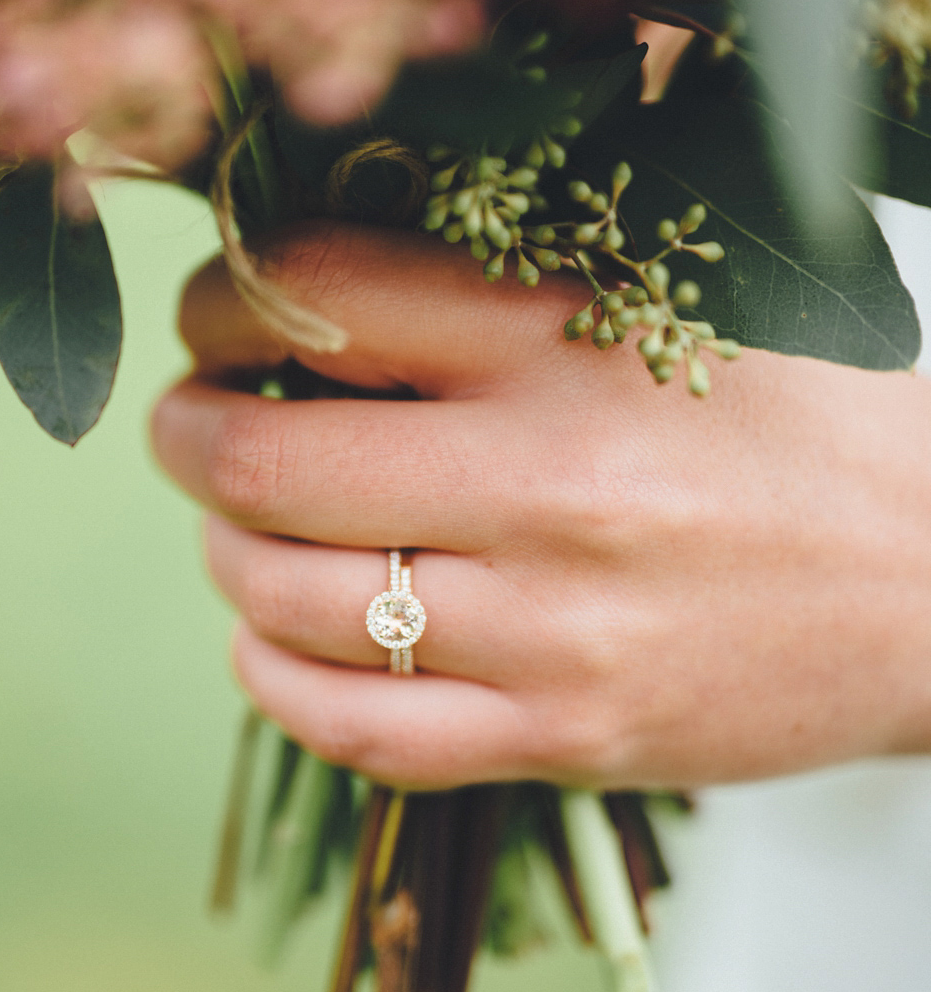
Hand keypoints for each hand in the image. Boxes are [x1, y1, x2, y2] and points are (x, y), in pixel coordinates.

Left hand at [151, 222, 930, 789]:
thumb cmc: (805, 421)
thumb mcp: (679, 297)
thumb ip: (506, 272)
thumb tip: (321, 251)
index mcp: (569, 340)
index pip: (315, 294)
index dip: (219, 300)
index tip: (216, 315)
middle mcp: (546, 483)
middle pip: (260, 460)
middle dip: (185, 432)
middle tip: (192, 420)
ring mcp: (551, 629)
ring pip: (285, 599)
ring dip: (222, 554)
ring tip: (241, 528)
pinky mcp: (566, 740)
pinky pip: (353, 729)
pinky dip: (272, 679)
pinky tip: (272, 638)